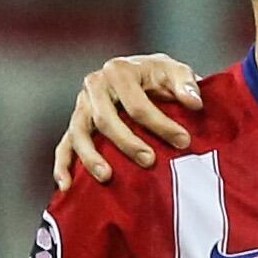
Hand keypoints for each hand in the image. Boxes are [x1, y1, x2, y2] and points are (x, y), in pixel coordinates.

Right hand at [58, 54, 199, 187]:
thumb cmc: (161, 76)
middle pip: (105, 119)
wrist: (144, 74)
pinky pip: (64, 145)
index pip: (136, 104)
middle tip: (150, 161)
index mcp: (118, 71)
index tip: (184, 142)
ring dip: (91, 156)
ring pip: (80, 133)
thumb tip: (194, 102)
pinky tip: (67, 186)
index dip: (160, 124)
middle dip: (127, 142)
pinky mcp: (76, 123)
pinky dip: (63, 165)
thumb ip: (187, 84)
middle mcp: (94, 86)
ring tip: (107, 177)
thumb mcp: (177, 72)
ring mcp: (81, 106)